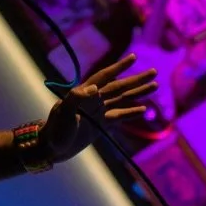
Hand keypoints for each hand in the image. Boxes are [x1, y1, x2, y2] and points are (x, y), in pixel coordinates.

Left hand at [40, 54, 157, 162]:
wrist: (51, 147)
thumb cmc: (55, 129)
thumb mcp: (63, 112)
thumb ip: (76, 98)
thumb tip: (95, 88)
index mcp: (85, 93)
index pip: (105, 76)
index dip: (119, 67)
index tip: (134, 57)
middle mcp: (94, 100)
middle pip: (120, 86)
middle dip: (137, 79)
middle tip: (154, 72)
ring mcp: (98, 113)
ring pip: (123, 100)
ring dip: (138, 93)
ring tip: (154, 86)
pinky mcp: (100, 126)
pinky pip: (120, 116)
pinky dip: (131, 112)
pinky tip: (143, 109)